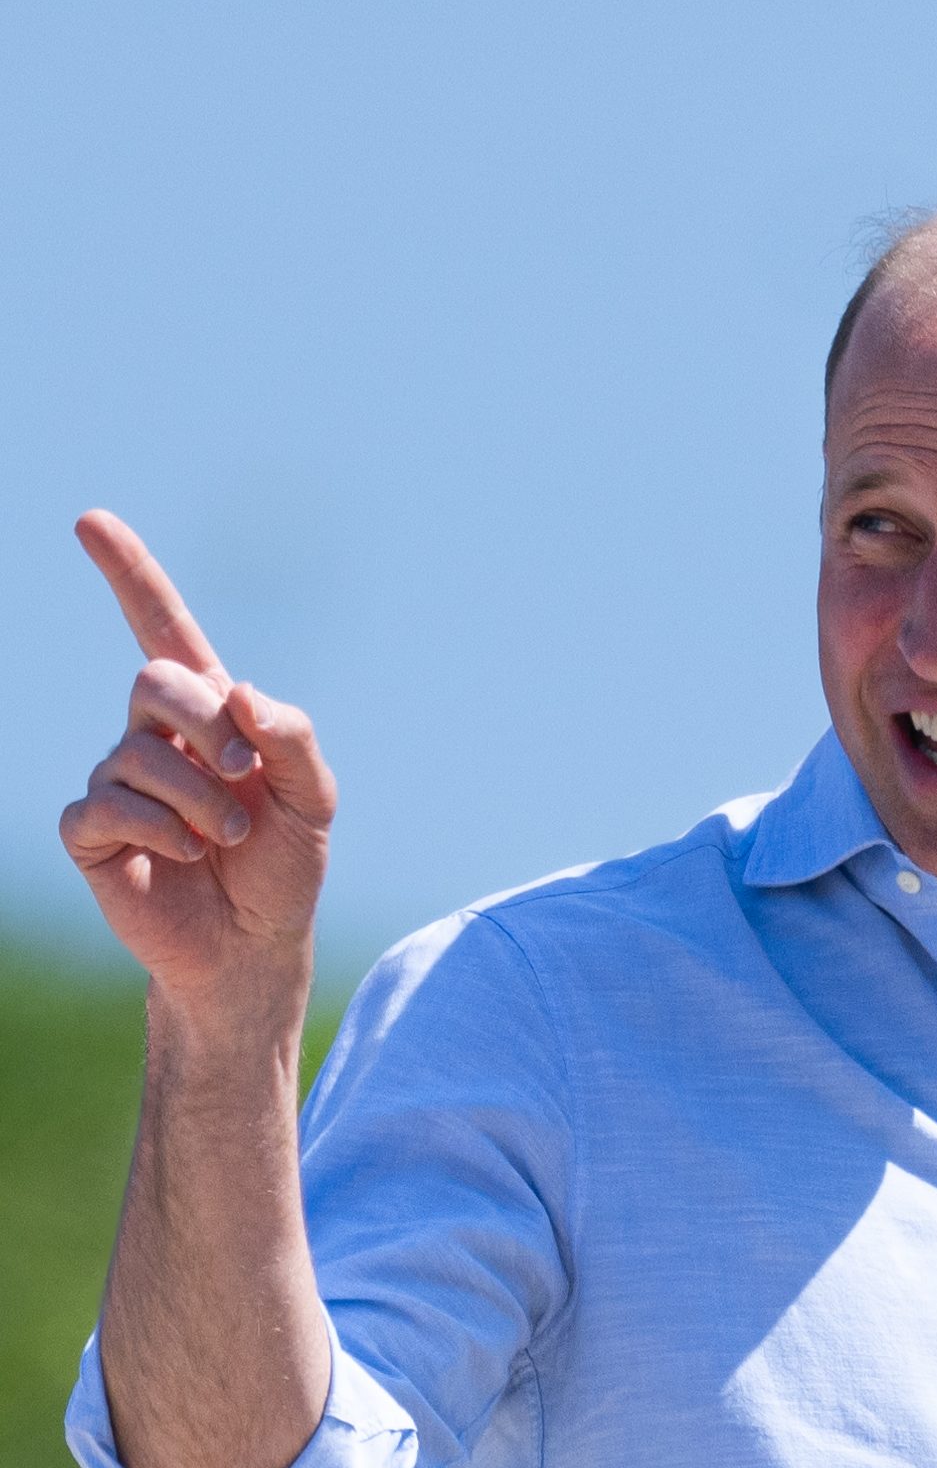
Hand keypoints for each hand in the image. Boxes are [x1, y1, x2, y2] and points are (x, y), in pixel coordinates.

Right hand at [59, 511, 335, 1011]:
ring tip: (225, 840)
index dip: (129, 574)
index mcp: (209, 715)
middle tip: (245, 777)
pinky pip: (105, 806)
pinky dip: (157, 828)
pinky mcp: (93, 832)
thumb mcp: (313, 801)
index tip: (91, 521)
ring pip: (137, 753)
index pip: (161, 629)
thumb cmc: (283, 869)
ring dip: (198, 798)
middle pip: (155, 683)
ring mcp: (119, 782)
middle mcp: (155, 738)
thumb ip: (293, 738)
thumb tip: (243, 693)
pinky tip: (186, 853)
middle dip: (207, 727)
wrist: (256, 946)